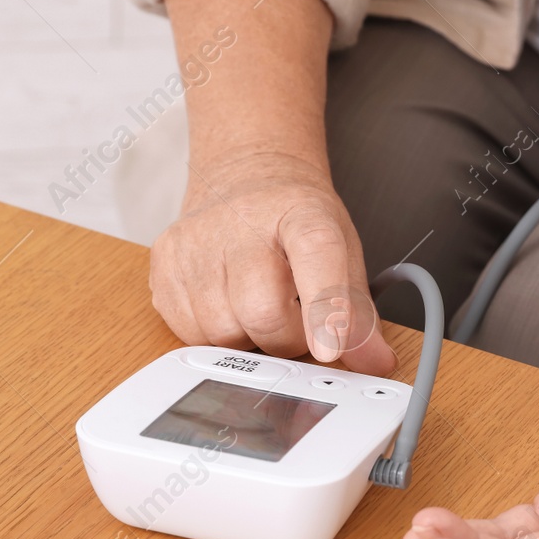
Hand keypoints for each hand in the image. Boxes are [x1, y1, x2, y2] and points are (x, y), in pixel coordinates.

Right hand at [148, 149, 395, 374]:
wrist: (244, 176)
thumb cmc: (294, 218)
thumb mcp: (341, 249)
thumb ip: (356, 310)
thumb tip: (375, 362)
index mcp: (303, 212)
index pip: (316, 256)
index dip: (324, 307)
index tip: (330, 349)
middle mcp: (244, 221)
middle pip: (262, 311)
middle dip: (286, 340)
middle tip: (297, 325)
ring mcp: (197, 240)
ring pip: (222, 332)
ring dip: (248, 341)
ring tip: (260, 308)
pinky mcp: (163, 260)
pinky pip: (187, 332)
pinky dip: (213, 336)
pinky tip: (227, 307)